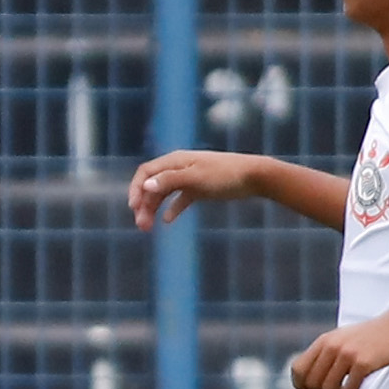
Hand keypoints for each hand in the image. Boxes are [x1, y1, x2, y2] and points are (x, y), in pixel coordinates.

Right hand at [129, 150, 258, 228]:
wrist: (255, 177)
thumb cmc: (226, 175)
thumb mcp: (197, 178)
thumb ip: (171, 180)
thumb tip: (146, 186)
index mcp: (175, 161)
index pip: (146, 173)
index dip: (135, 189)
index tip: (134, 208)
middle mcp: (179, 168)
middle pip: (153, 186)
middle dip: (144, 205)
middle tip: (141, 226)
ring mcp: (189, 178)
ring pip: (164, 194)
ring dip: (154, 209)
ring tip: (149, 227)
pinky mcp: (199, 189)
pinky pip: (179, 199)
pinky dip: (172, 209)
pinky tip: (167, 221)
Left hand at [289, 316, 388, 388]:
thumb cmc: (369, 336)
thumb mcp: (340, 338)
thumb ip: (324, 354)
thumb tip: (307, 380)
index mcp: (323, 341)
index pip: (297, 369)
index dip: (301, 384)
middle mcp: (331, 346)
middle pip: (311, 383)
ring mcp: (347, 354)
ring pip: (328, 388)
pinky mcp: (363, 362)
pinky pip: (348, 388)